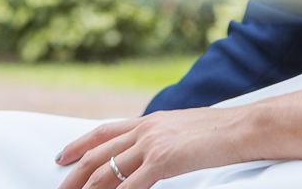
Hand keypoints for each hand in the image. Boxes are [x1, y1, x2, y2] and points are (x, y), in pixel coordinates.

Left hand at [53, 108, 255, 188]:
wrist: (243, 127)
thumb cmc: (220, 132)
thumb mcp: (182, 129)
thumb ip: (161, 137)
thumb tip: (149, 152)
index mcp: (149, 121)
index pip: (104, 131)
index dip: (79, 143)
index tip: (61, 156)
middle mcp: (145, 129)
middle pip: (97, 152)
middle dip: (73, 173)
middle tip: (58, 187)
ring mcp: (152, 144)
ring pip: (107, 170)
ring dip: (87, 188)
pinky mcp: (163, 160)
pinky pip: (131, 185)